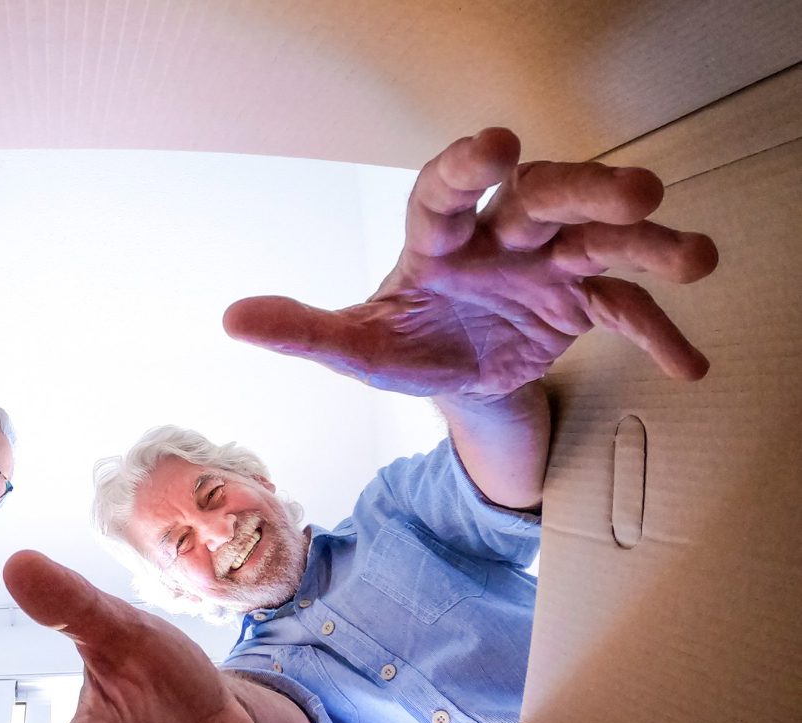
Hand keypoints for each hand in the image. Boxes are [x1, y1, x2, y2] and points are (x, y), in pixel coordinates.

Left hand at [224, 127, 717, 396]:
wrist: (455, 378)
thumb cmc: (405, 345)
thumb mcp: (356, 348)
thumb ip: (304, 330)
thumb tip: (232, 319)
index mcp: (439, 240)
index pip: (449, 190)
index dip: (471, 166)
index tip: (498, 141)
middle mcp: (500, 239)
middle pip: (544, 198)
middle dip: (587, 190)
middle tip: (636, 190)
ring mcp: (547, 267)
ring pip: (600, 241)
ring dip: (646, 244)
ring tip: (693, 257)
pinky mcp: (580, 305)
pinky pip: (625, 312)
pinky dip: (657, 334)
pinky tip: (689, 364)